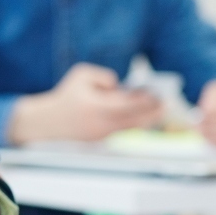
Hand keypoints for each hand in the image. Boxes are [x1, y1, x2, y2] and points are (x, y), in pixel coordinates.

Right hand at [7, 62, 163, 144]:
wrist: (50, 122)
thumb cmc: (67, 95)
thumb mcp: (81, 75)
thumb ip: (104, 77)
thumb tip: (121, 86)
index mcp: (95, 105)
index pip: (127, 104)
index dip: (145, 100)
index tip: (157, 95)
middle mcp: (101, 122)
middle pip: (135, 120)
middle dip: (153, 112)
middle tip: (166, 104)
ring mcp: (103, 134)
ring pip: (133, 128)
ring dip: (148, 118)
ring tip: (159, 108)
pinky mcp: (103, 139)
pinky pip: (125, 130)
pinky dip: (136, 122)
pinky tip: (146, 115)